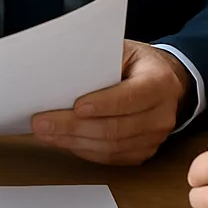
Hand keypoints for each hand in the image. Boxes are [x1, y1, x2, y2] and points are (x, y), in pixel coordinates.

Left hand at [31, 41, 189, 165]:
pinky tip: (65, 141)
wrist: (163, 80)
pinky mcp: (143, 152)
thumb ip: (100, 59)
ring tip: (47, 133)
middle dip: (74, 126)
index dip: (102, 104)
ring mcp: (155, 137)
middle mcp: (162, 113)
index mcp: (159, 82)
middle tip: (43, 123)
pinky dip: (85, 151)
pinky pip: (111, 157)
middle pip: (115, 128)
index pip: (130, 97)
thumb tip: (63, 72)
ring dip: (74, 141)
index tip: (75, 107)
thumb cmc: (136, 63)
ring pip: (110, 147)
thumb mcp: (122, 49)